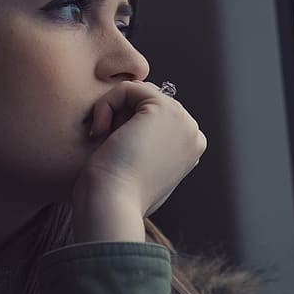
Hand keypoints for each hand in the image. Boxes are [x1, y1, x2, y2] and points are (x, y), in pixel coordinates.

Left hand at [70, 81, 205, 241]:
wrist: (113, 205)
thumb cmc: (118, 198)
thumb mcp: (140, 174)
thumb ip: (148, 151)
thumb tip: (137, 137)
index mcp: (191, 149)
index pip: (155, 118)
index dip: (127, 127)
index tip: (116, 155)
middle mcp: (192, 133)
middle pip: (147, 103)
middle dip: (121, 118)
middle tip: (109, 147)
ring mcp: (182, 119)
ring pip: (137, 94)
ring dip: (113, 111)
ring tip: (105, 139)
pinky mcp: (164, 108)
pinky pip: (127, 88)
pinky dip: (106, 104)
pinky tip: (101, 130)